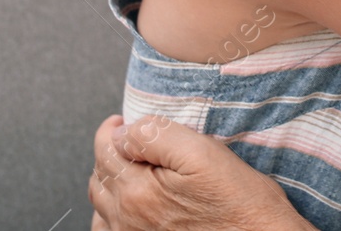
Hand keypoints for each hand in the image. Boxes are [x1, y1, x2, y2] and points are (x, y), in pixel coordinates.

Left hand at [88, 114, 308, 230]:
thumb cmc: (241, 203)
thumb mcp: (204, 153)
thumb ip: (156, 136)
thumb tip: (122, 132)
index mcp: (137, 192)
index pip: (105, 151)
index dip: (112, 130)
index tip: (123, 121)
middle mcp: (128, 221)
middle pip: (99, 178)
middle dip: (111, 153)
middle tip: (133, 139)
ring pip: (100, 206)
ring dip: (109, 183)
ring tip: (131, 169)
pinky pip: (110, 230)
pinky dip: (111, 214)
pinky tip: (130, 205)